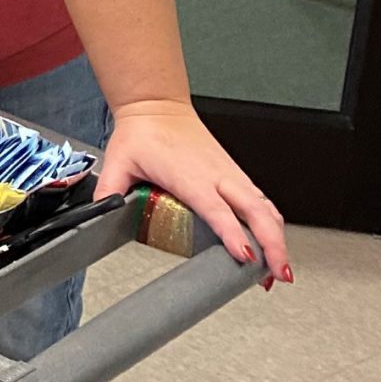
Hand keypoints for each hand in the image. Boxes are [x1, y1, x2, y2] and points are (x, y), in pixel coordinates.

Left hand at [97, 98, 292, 285]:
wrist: (157, 106)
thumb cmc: (143, 133)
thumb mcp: (118, 162)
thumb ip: (109, 191)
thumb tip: (100, 216)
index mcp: (189, 174)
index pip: (216, 208)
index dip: (232, 233)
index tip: (244, 255)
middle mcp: (216, 174)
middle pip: (256, 212)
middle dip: (272, 244)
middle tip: (277, 275)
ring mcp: (230, 174)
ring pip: (265, 208)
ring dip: (277, 238)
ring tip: (280, 270)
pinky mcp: (235, 174)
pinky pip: (261, 201)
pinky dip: (272, 224)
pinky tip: (274, 243)